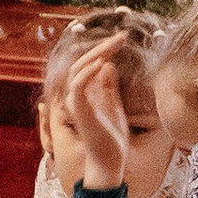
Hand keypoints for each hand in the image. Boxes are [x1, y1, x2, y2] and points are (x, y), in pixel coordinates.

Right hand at [49, 42, 132, 194]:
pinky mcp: (79, 111)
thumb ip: (108, 86)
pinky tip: (103, 62)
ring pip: (77, 69)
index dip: (103, 48)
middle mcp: (76, 95)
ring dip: (95, 54)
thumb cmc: (112, 137)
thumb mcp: (113, 105)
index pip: (89, 63)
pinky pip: (78, 86)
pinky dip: (87, 73)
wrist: (110, 161)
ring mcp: (76, 102)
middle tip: (122, 36)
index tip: (122, 38)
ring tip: (114, 44)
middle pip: (82, 62)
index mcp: (85, 93)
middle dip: (102, 46)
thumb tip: (108, 64)